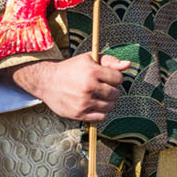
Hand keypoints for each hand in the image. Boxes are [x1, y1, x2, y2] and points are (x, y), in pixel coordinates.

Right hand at [12, 54, 129, 122]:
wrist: (47, 81)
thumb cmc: (71, 68)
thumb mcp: (89, 59)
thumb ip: (110, 61)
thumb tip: (128, 65)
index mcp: (92, 71)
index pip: (118, 79)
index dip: (115, 78)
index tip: (108, 78)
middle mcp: (88, 87)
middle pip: (116, 93)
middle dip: (112, 90)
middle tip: (103, 87)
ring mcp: (84, 102)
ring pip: (110, 106)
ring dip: (107, 101)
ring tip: (98, 96)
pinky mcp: (79, 114)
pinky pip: (101, 117)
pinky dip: (101, 112)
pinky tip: (94, 105)